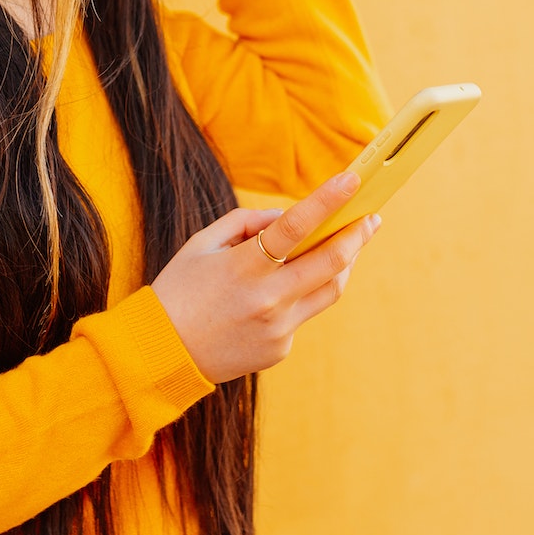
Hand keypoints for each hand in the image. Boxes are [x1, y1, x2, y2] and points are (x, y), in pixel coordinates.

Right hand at [150, 170, 381, 384]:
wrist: (160, 356)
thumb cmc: (179, 291)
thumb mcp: (202, 244)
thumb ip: (246, 223)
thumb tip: (288, 217)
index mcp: (243, 267)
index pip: (296, 226)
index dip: (328, 200)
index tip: (353, 179)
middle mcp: (268, 299)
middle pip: (331, 262)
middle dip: (358, 234)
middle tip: (372, 217)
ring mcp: (278, 328)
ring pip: (330, 290)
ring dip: (345, 263)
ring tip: (351, 245)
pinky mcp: (281, 349)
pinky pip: (302, 314)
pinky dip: (300, 294)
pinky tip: (285, 291)